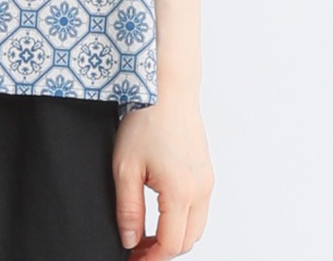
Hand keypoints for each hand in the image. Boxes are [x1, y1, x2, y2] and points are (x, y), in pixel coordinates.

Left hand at [112, 96, 213, 257]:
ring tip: (147, 232)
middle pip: (187, 242)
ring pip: (196, 228)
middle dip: (162, 251)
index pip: (170, 245)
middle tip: (137, 248)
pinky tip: (161, 212)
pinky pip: (199, 210)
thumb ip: (128, 209)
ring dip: (174, 237)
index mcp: (180, 192)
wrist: (167, 89)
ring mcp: (207, 181)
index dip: (150, 259)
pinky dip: (183, 220)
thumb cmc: (145, 119)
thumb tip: (130, 240)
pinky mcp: (206, 173)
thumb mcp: (125, 166)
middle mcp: (200, 190)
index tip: (133, 259)